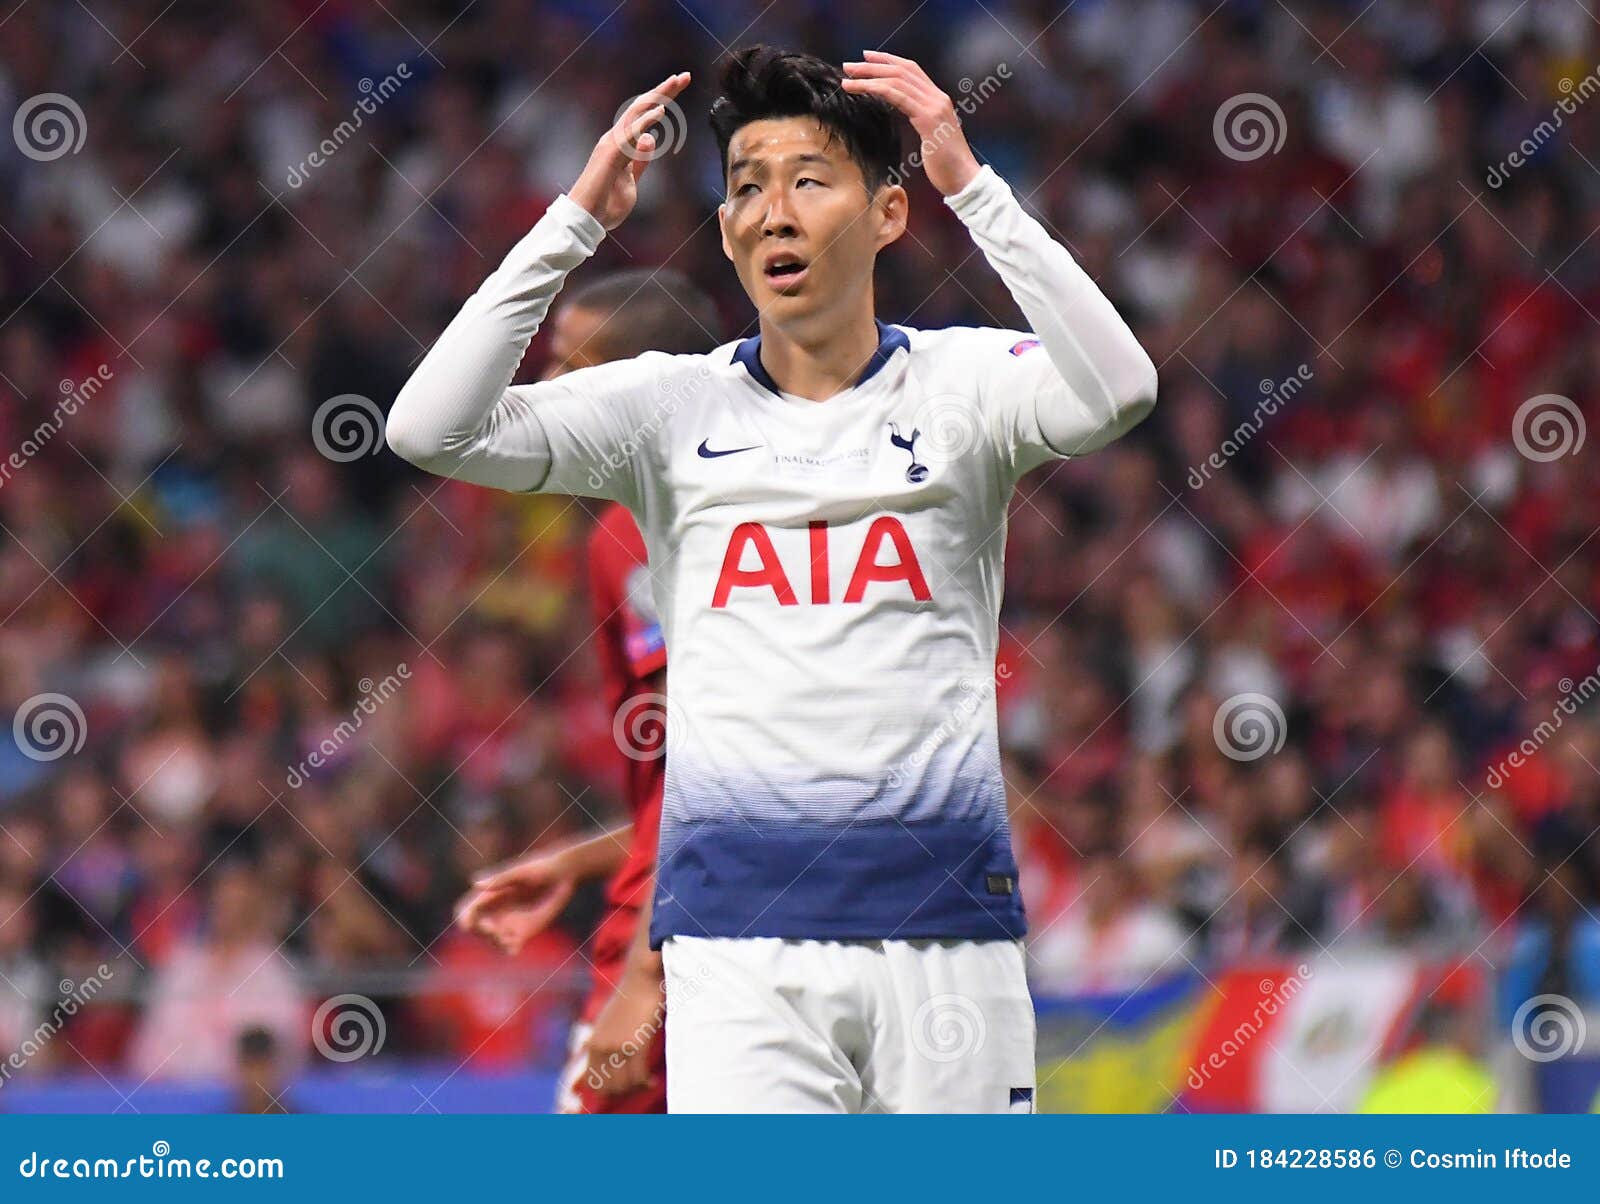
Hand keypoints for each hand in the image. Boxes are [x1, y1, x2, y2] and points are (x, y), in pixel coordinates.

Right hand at [454, 847, 575, 954]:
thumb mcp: (519, 872)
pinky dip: (509, 950)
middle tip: (493, 930)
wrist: (561, 876)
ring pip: (493, 940)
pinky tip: (514, 948)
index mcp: (489, 895)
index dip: (464, 918)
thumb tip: (475, 884)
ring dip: (495, 943)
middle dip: (482, 932)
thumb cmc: (538, 868)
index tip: (467, 925)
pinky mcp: (523, 933)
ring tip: (507, 941)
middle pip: (478, 928)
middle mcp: (495, 912)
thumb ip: (498, 880)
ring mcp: (508, 923)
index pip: (467, 910)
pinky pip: (511, 947)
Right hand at [568, 71, 690, 229]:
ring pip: (636, 113)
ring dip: (657, 96)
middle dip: (664, 90)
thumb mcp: (632, 181)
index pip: (644, 115)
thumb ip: (640, 160)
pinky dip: (646, 120)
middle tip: (685, 76)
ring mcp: (612, 144)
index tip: (680, 85)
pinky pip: (631, 134)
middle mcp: (615, 138)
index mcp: (621, 144)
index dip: (662, 99)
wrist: (586, 219)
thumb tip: (651, 138)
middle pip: (641, 107)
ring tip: (675, 83)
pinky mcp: (611, 154)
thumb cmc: (606, 204)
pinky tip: (660, 110)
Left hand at [581, 963, 664, 1096]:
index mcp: (593, 1043)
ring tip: (646, 1084)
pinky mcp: (635, 1044)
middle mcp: (602, 1047)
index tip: (624, 1088)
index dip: (609, 1091)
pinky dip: (646, 1083)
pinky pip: (639, 1076)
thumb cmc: (630, 999)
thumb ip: (602, 1039)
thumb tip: (592, 1052)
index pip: (593, 1083)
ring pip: (624, 1085)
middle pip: (609, 1088)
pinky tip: (652, 1081)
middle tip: (639, 1087)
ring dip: (636, 1089)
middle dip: (624, 1092)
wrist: (642, 978)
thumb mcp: (608, 1020)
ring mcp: (617, 1046)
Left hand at [841, 51, 979, 196]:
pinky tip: (860, 90)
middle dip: (873, 65)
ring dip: (869, 77)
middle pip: (902, 70)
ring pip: (897, 80)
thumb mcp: (932, 138)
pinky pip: (898, 96)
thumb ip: (921, 121)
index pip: (912, 70)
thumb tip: (907, 117)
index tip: (867, 58)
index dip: (889, 61)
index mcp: (938, 100)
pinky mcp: (928, 119)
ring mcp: (934, 106)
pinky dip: (876, 89)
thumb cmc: (946, 167)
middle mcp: (937, 98)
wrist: (964, 180)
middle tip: (849, 66)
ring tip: (847, 79)